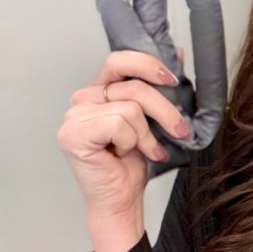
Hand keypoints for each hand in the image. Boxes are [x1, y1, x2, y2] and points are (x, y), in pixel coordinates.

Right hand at [57, 50, 189, 251]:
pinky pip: (118, 124)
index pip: (119, 60)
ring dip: (146, 134)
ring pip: (131, 107)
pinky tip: (124, 155)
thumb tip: (177, 52)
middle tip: (180, 129)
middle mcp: (82, 99)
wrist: (122, 199)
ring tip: (146, 149)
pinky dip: (131, 141)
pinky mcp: (72, 134)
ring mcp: (74, 116)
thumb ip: (158, 85)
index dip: (147, 64)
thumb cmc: (133, 162)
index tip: (172, 78)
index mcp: (98, 90)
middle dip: (164, 109)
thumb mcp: (152, 117)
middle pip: (133, 86)